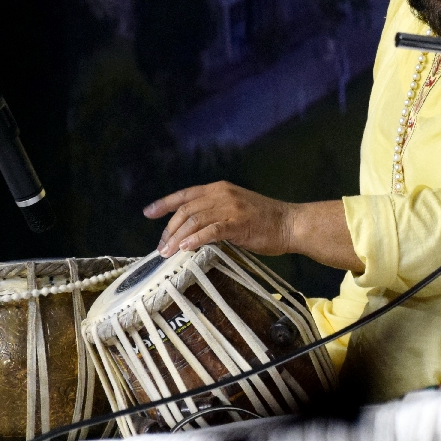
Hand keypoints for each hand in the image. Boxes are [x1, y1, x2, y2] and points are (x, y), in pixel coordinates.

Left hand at [144, 181, 292, 257]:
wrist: (291, 223)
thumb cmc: (265, 220)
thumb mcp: (235, 210)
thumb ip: (214, 215)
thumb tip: (190, 232)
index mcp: (219, 189)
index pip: (185, 195)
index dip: (164, 203)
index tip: (148, 212)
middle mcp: (222, 194)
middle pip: (185, 210)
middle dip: (169, 229)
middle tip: (161, 247)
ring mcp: (230, 207)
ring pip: (194, 220)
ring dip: (177, 238)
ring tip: (168, 252)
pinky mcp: (238, 223)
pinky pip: (211, 230)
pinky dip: (196, 239)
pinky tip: (186, 248)